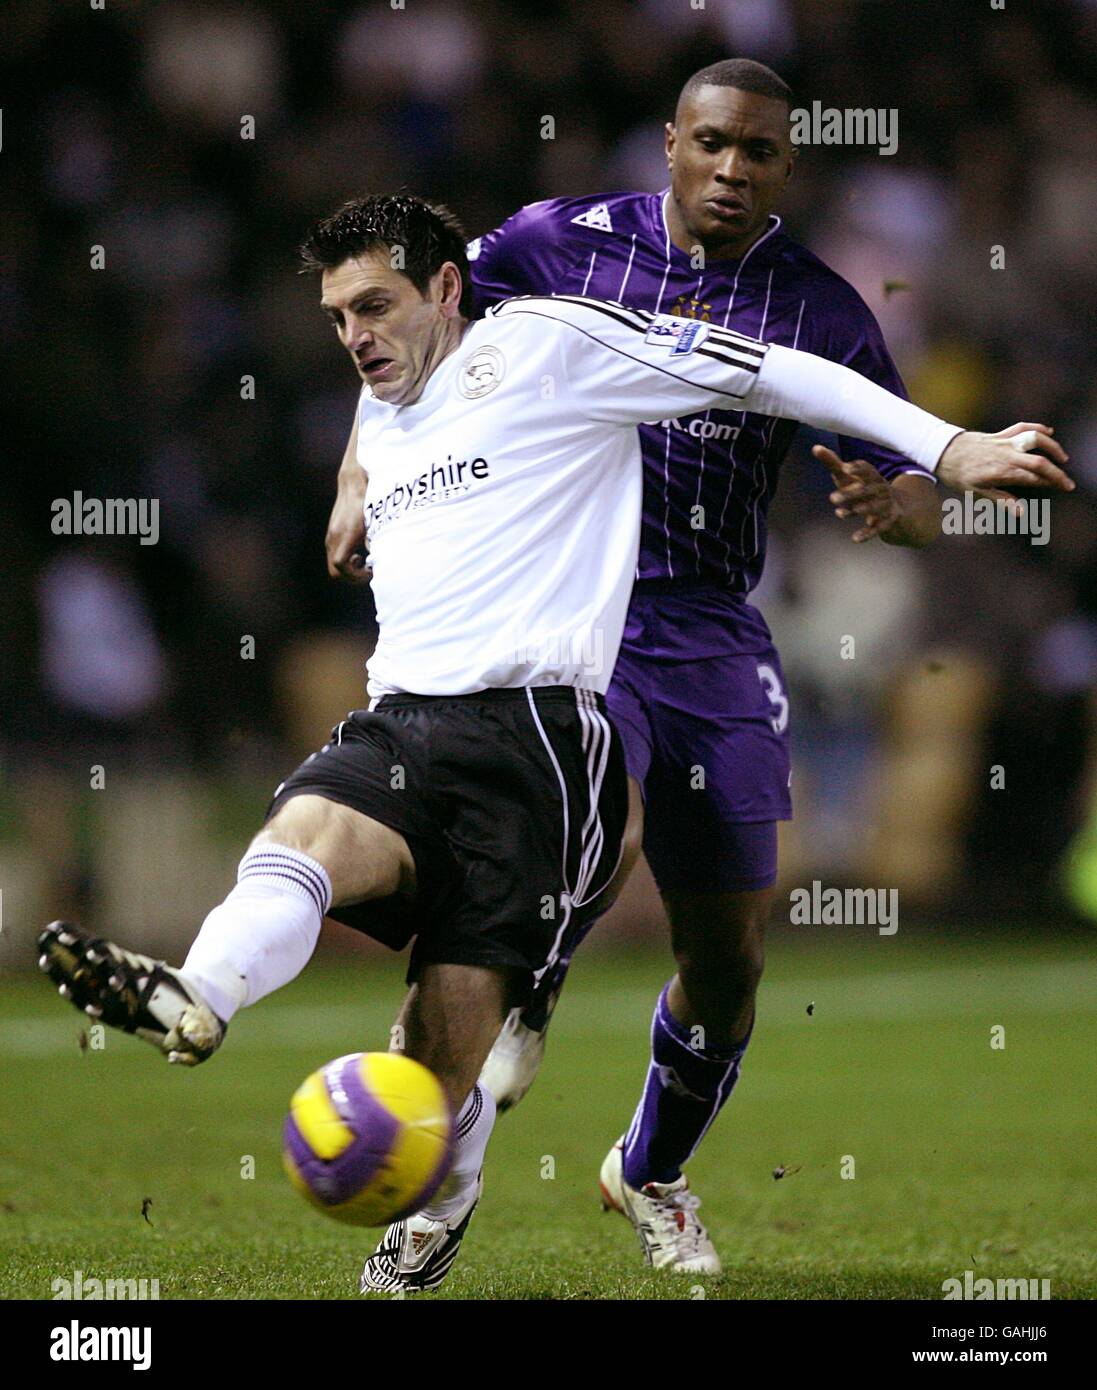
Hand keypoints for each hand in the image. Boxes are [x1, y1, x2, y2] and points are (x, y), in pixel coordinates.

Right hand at [325, 475, 370, 582]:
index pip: (340, 565)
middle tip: (367, 571)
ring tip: (363, 562)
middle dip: (352, 576)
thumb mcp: (376, 522)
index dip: (354, 575)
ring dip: (348, 569)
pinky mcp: (331, 535)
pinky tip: (358, 555)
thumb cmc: (367, 502)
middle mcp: (333, 537)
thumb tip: (380, 562)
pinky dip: (345, 561)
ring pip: (333, 565)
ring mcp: (330, 536)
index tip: (370, 571)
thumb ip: (377, 542)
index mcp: (344, 535)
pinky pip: (334, 556)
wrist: (353, 484)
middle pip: (334, 571)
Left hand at [815, 446, 901, 542]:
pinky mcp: (887, 522)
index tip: (845, 468)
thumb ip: (833, 462)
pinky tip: (855, 539)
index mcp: (872, 476)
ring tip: (839, 514)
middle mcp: (881, 489)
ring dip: (858, 510)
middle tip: (831, 498)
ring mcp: (885, 505)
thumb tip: (815, 448)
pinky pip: (878, 528)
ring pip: (873, 507)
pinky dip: (867, 533)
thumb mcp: (848, 476)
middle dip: (851, 494)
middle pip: (867, 490)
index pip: (867, 469)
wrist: (895, 506)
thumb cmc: (863, 486)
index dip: (858, 468)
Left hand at [936, 423, 1071, 508]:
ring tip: (1063, 458)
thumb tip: (1023, 513)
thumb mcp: (976, 494)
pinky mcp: (1001, 434)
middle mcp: (1006, 455)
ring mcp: (1004, 442)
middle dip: (1057, 472)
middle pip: (1039, 462)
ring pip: (1035, 439)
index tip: (1063, 488)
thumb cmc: (958, 475)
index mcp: (1002, 472)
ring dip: (1052, 447)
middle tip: (1068, 483)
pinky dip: (1037, 427)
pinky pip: (1023, 427)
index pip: (1033, 478)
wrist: (942, 452)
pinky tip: (1049, 431)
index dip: (1051, 483)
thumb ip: (1002, 501)